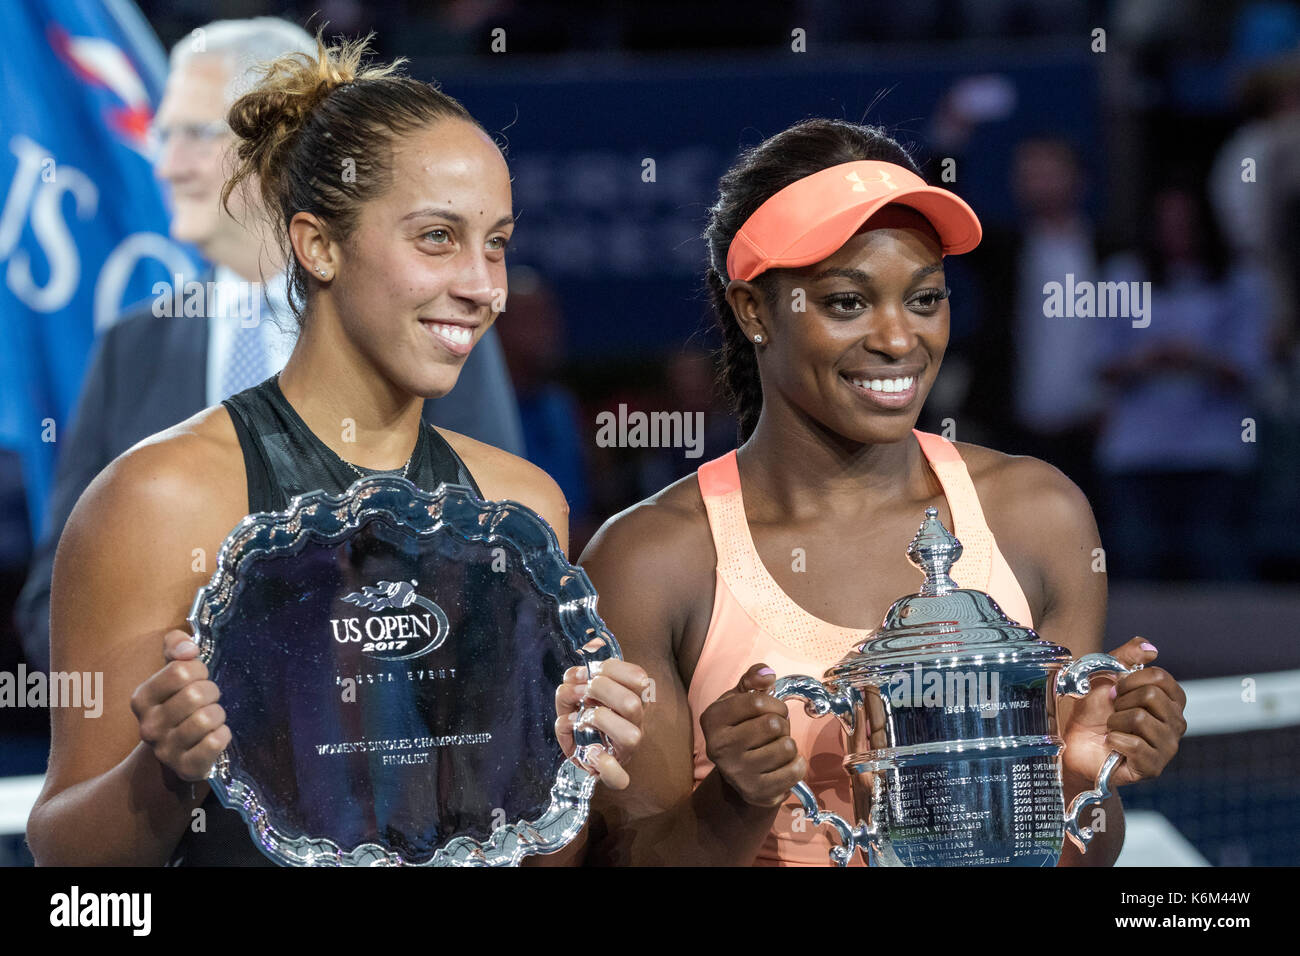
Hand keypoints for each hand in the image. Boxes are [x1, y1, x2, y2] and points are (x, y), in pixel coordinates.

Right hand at [129, 629, 228, 782]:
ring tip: (211, 717)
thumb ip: (176, 646)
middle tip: (208, 700)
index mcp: (142, 699)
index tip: (197, 679)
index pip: (180, 671)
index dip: (198, 671)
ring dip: (218, 713)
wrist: (176, 752)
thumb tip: (188, 649)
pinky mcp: (186, 768)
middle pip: (195, 694)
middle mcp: (148, 726)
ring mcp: (166, 750)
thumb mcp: (173, 670)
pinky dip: (223, 734)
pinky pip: (215, 742)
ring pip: (207, 718)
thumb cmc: (179, 702)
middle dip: (211, 692)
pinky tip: (216, 735)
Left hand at [555, 658, 648, 789]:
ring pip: (630, 736)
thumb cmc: (582, 716)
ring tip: (580, 719)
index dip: (612, 669)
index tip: (591, 671)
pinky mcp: (613, 774)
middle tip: (583, 693)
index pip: (639, 678)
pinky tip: (591, 753)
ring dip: (599, 721)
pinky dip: (605, 766)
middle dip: (601, 691)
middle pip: (632, 704)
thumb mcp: (577, 693)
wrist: (582, 752)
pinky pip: (619, 778)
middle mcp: (635, 724)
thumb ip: (575, 680)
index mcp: (633, 699)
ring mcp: (626, 749)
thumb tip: (574, 677)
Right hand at [700, 663, 805, 807]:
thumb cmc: (741, 729)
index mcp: (712, 719)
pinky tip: (783, 765)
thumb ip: (752, 680)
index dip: (774, 703)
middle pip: (774, 724)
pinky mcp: (756, 791)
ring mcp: (737, 771)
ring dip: (788, 745)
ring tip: (775, 748)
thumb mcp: (738, 700)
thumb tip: (767, 674)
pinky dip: (796, 765)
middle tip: (774, 732)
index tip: (772, 710)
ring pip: (787, 747)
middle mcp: (719, 747)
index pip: (757, 702)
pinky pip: (794, 770)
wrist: (737, 776)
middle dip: (783, 724)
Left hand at [1061, 636, 1186, 786]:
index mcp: (1171, 700)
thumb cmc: (1094, 711)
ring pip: (1140, 719)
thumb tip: (1151, 648)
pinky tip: (1112, 744)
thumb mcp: (1106, 677)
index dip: (1131, 680)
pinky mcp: (1154, 767)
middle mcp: (1176, 723)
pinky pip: (1134, 744)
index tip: (1116, 689)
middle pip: (1151, 696)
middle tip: (1114, 712)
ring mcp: (1168, 747)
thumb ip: (1127, 656)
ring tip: (1113, 728)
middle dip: (1121, 701)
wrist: (1075, 743)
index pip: (1161, 678)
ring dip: (1116, 721)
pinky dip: (1114, 740)